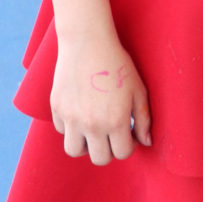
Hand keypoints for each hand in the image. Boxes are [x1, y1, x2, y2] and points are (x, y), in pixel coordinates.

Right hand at [48, 27, 149, 163]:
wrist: (87, 42)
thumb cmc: (117, 64)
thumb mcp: (138, 90)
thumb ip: (143, 119)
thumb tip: (146, 142)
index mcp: (115, 121)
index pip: (122, 153)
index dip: (128, 145)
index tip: (128, 134)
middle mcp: (92, 124)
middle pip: (99, 159)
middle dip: (108, 149)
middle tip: (112, 133)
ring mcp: (71, 118)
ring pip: (74, 151)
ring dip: (85, 145)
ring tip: (93, 129)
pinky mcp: (57, 108)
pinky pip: (62, 130)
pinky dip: (70, 127)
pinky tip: (80, 111)